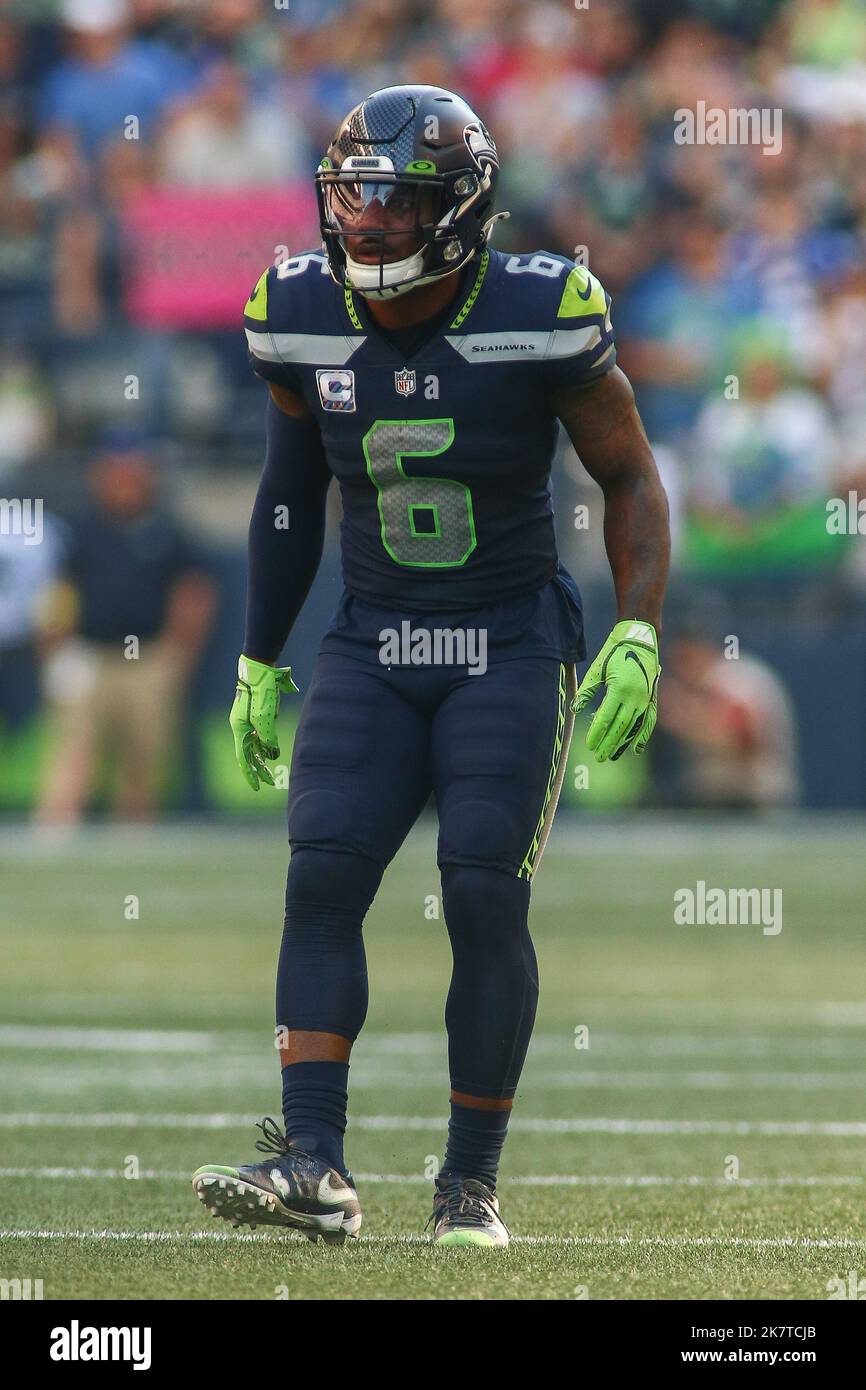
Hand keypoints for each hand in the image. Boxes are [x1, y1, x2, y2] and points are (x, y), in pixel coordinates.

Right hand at [229, 655, 298, 789]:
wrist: (259, 672)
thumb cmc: (260, 693)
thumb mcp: (265, 717)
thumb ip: (268, 737)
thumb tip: (272, 754)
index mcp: (239, 729)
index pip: (243, 759)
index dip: (250, 774)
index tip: (257, 787)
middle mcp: (242, 728)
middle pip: (250, 755)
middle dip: (259, 770)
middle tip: (271, 783)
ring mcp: (248, 722)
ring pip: (255, 746)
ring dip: (264, 759)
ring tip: (272, 772)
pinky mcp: (256, 717)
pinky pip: (260, 736)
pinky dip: (266, 746)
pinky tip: (272, 754)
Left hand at [572, 620, 659, 761]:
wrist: (641, 639)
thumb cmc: (615, 652)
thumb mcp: (598, 669)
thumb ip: (588, 690)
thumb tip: (575, 708)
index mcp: (619, 689)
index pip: (606, 718)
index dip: (597, 733)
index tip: (590, 745)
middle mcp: (635, 697)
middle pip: (620, 727)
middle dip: (609, 743)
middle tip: (599, 757)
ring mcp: (646, 699)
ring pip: (634, 727)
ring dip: (623, 743)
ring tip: (613, 756)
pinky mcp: (652, 698)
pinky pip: (648, 721)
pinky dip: (643, 735)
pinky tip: (636, 749)